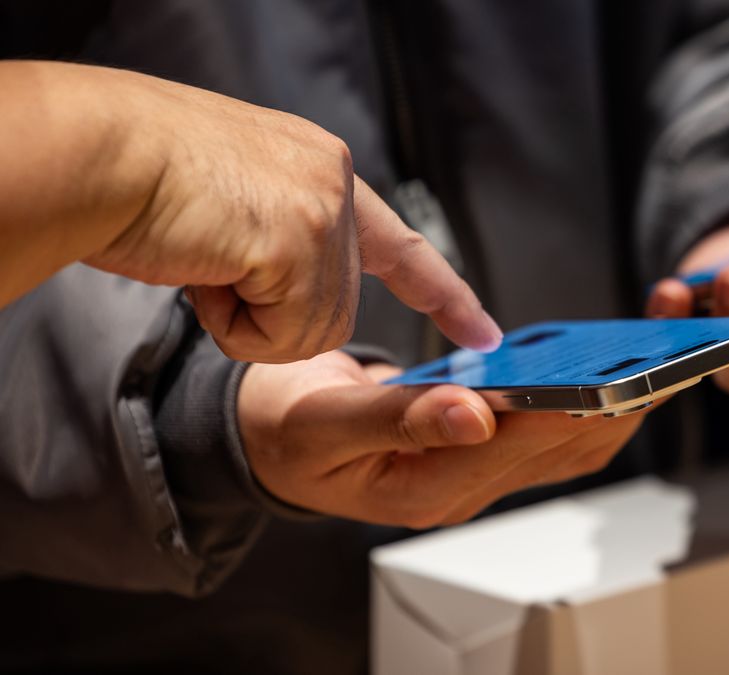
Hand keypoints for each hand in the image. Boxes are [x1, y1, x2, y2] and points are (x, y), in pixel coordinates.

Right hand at [0, 62, 499, 361]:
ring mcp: (325, 210)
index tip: (482, 332)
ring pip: (312, 331)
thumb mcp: (234, 197)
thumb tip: (289, 276)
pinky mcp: (303, 242)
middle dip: (271, 313)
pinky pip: (285, 338)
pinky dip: (235, 327)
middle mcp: (336, 182)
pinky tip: (206, 273)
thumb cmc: (137, 176)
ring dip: (249, 320)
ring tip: (205, 263)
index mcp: (321, 168)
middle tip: (213, 266)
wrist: (96, 153)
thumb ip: (281, 230)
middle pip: (335, 309)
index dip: (441, 293)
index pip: (400, 244)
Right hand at [238, 352, 646, 526]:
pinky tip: (605, 364)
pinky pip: (546, 430)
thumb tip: (473, 413)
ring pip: (564, 445)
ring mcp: (474, 474)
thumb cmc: (287, 433)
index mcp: (424, 490)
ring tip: (658, 357)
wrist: (268, 439)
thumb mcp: (322, 424)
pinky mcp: (480, 451)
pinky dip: (582, 398)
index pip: (515, 448)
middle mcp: (461, 489)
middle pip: (558, 450)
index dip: (569, 411)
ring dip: (613, 404)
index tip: (617, 379)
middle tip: (668, 358)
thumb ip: (396, 420)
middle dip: (616, 406)